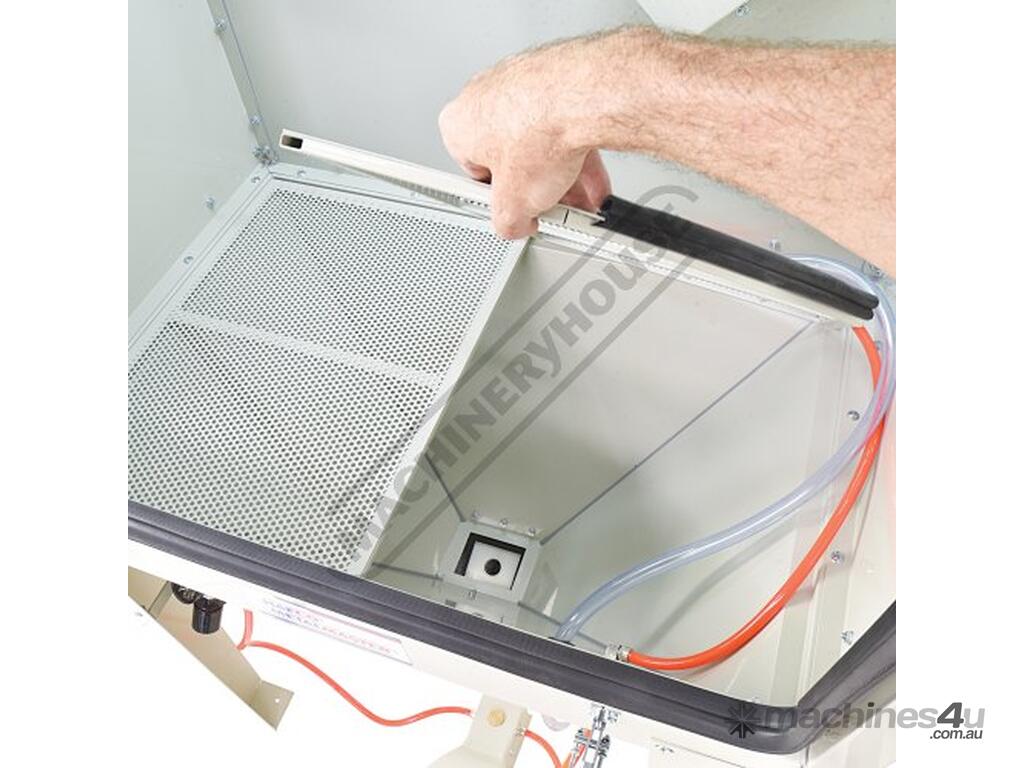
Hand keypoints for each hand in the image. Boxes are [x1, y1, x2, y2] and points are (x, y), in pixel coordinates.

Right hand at [438, 45, 611, 239]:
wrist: (585, 96)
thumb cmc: (540, 131)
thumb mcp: (513, 205)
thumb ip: (507, 222)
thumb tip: (515, 225)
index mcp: (458, 124)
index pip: (474, 174)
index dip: (500, 200)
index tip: (518, 211)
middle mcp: (484, 96)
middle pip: (511, 157)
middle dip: (535, 186)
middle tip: (552, 205)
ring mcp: (520, 83)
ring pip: (541, 141)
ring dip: (562, 173)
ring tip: (581, 197)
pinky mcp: (555, 77)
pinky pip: (563, 123)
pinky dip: (577, 149)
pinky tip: (592, 177)